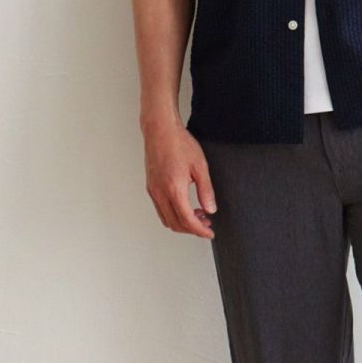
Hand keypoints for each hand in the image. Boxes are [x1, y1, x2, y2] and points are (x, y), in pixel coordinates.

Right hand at [143, 121, 216, 239]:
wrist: (160, 130)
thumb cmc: (179, 143)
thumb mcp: (200, 166)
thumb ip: (206, 190)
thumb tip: (211, 209)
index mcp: (174, 189)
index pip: (187, 220)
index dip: (200, 230)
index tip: (209, 233)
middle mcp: (160, 193)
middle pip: (175, 224)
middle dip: (192, 229)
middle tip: (206, 224)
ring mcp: (153, 191)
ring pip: (166, 219)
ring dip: (182, 223)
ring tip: (198, 215)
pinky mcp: (150, 187)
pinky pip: (161, 209)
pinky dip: (173, 214)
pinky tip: (185, 206)